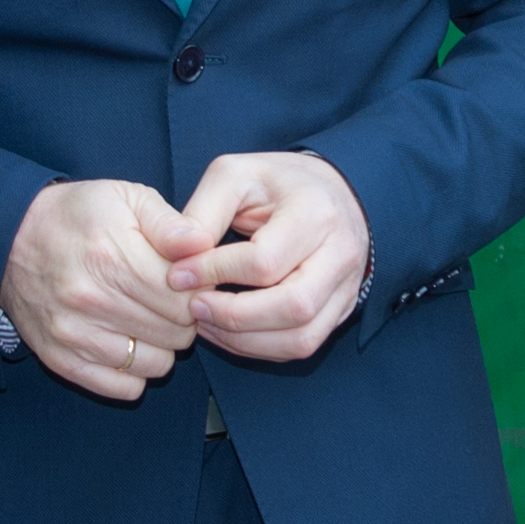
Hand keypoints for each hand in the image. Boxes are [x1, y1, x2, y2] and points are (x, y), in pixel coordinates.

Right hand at [4, 176, 196, 400]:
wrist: (9, 238)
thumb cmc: (76, 215)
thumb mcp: (126, 198)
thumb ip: (170, 223)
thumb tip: (203, 245)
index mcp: (112, 258)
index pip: (185, 299)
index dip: (197, 291)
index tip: (188, 281)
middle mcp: (92, 301)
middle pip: (176, 333)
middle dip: (184, 318)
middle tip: (170, 299)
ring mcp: (74, 335)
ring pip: (156, 364)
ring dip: (163, 345)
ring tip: (148, 319)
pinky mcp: (61, 359)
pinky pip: (123, 387)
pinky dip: (136, 371)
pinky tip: (129, 341)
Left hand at [159, 151, 373, 364]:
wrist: (329, 191)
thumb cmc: (276, 183)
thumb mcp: (234, 176)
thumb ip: (201, 213)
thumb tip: (178, 259)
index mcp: (315, 213)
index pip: (265, 260)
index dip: (215, 273)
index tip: (178, 275)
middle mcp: (341, 254)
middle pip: (293, 307)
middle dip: (233, 316)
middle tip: (193, 306)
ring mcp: (346, 287)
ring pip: (301, 338)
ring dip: (244, 340)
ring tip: (206, 322)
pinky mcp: (340, 310)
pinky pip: (302, 345)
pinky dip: (260, 347)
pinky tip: (228, 331)